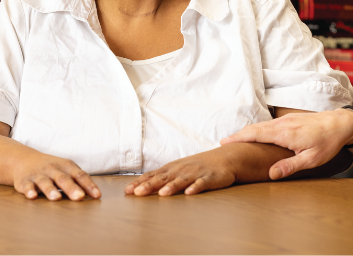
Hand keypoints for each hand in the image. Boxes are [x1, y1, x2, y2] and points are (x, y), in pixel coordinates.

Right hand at [11, 152, 100, 200]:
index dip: (89, 185)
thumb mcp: (67, 170)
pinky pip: (27, 186)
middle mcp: (54, 169)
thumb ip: (79, 181)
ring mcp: (39, 175)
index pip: (80, 175)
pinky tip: (32, 196)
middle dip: (72, 188)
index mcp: (67, 166)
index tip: (97, 196)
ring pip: (45, 182)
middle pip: (64, 179)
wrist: (25, 160)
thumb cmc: (53, 169)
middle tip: (79, 197)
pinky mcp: (25, 181)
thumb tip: (95, 195)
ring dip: (51, 190)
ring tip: (57, 198)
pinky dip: (29, 191)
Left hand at [125, 145, 247, 196]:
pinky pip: (202, 183)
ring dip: (172, 187)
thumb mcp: (178, 169)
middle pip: (164, 178)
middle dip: (151, 185)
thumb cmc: (198, 166)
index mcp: (173, 168)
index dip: (140, 183)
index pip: (153, 175)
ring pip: (182, 181)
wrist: (226, 158)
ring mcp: (196, 173)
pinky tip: (190, 193)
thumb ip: (161, 177)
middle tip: (138, 193)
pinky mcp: (210, 178)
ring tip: (163, 193)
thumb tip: (139, 186)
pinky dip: (196, 187)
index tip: (127, 191)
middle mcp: (182, 170)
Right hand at [220, 109, 352, 179]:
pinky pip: (270, 124)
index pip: (256, 134)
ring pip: (262, 125)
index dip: (238, 138)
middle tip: (223, 143)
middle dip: (238, 135)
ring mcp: (287, 120)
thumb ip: (290, 166)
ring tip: (235, 140)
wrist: (341, 123)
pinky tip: (256, 135)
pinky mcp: (291, 119)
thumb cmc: (328, 143)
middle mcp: (283, 124)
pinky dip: (258, 129)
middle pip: (255, 128)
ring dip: (248, 132)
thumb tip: (271, 175)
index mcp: (285, 133)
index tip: (223, 142)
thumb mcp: (311, 159)